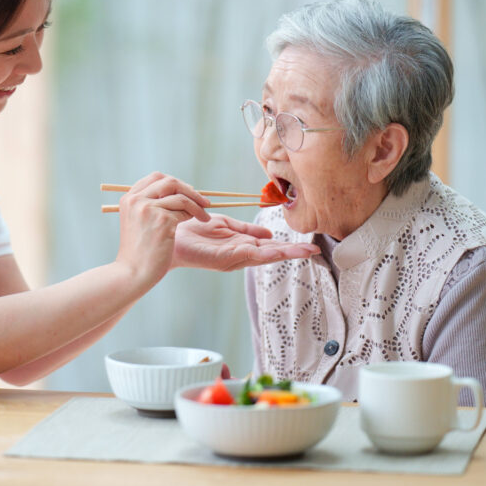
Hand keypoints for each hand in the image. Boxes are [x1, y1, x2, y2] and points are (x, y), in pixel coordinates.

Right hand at [114, 172, 209, 284]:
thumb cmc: (139, 252)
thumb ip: (150, 205)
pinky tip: (199, 221)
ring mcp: (148, 208)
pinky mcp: (161, 220)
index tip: (187, 192)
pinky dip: (195, 215)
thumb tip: (180, 192)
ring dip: (197, 205)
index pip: (155, 178)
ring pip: (181, 196)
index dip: (175, 183)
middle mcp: (136, 200)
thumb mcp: (138, 222)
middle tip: (203, 201)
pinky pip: (185, 211)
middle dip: (189, 190)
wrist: (133, 272)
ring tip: (205, 216)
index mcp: (129, 198)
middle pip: (169, 181)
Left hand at [171, 213, 319, 271]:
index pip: (270, 246)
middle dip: (294, 253)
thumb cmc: (194, 230)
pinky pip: (246, 255)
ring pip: (264, 256)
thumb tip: (269, 234)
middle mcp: (240, 255)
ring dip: (284, 254)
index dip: (290, 246)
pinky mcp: (223, 259)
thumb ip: (246, 230)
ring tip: (304, 252)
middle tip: (315, 251)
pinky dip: (263, 253)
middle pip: (272, 254)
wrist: (170, 235)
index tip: (311, 246)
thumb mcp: (225, 226)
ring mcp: (233, 258)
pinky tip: (277, 250)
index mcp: (242, 246)